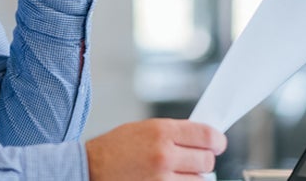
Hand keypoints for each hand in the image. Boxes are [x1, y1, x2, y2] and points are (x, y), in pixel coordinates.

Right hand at [86, 119, 226, 180]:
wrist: (88, 170)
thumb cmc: (114, 149)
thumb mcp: (144, 129)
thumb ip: (174, 133)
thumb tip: (204, 138)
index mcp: (161, 132)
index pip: (207, 135)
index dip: (217, 141)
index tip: (217, 144)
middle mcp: (164, 155)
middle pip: (207, 160)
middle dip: (203, 160)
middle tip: (192, 160)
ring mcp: (162, 180)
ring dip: (193, 177)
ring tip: (175, 173)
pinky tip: (170, 180)